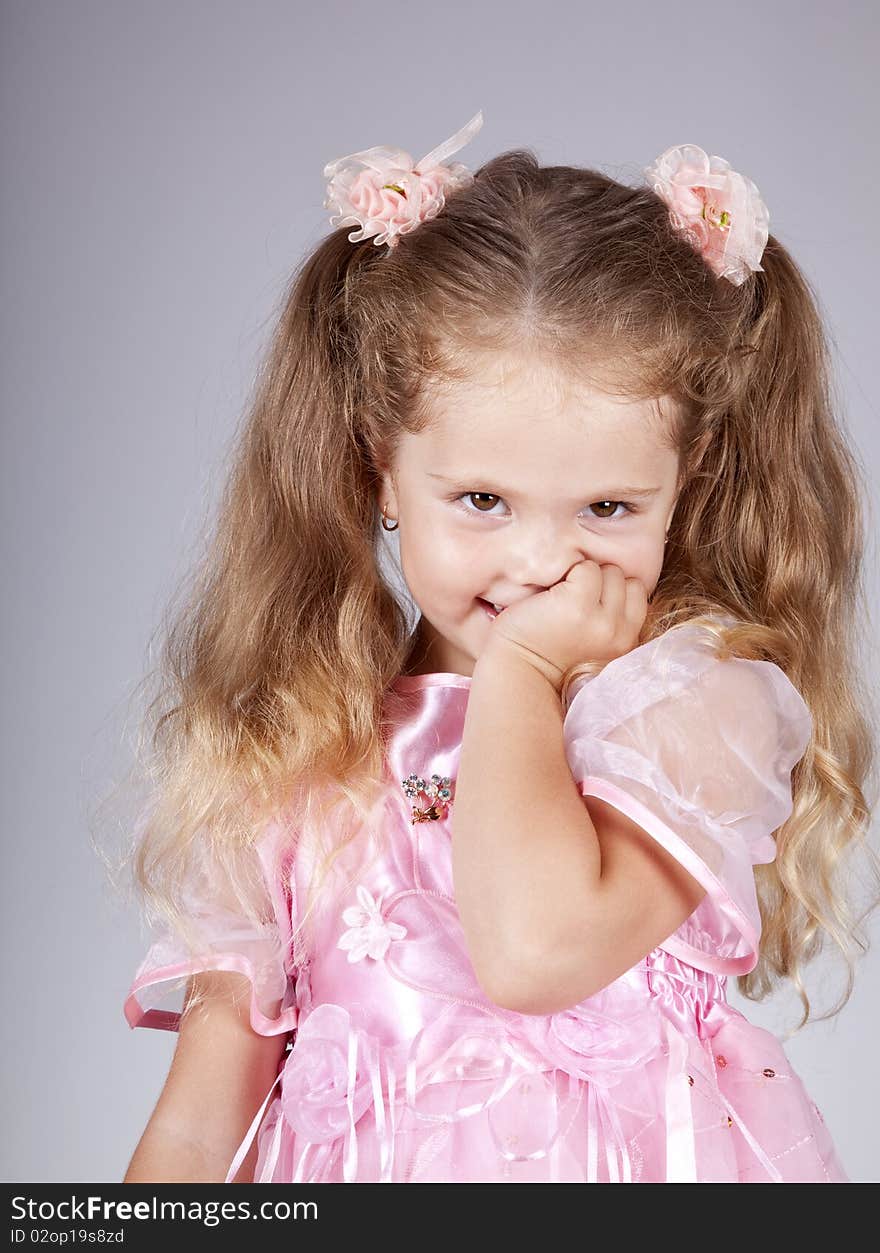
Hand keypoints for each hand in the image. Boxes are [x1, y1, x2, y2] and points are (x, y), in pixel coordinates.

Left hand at [483, 560, 648, 690]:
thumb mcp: (595, 639)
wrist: (518, 669)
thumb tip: (617, 575)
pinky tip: (551, 596)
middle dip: (597, 582)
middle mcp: (619, 632)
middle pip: (622, 577)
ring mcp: (601, 620)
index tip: (586, 604)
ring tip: (561, 600)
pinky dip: (566, 572)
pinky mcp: (578, 605)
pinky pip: (584, 568)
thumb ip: (613, 615)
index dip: (609, 589)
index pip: (637, 589)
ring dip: (581, 576)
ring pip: (605, 569)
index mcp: (627, 641)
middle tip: (570, 604)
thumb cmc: (549, 649)